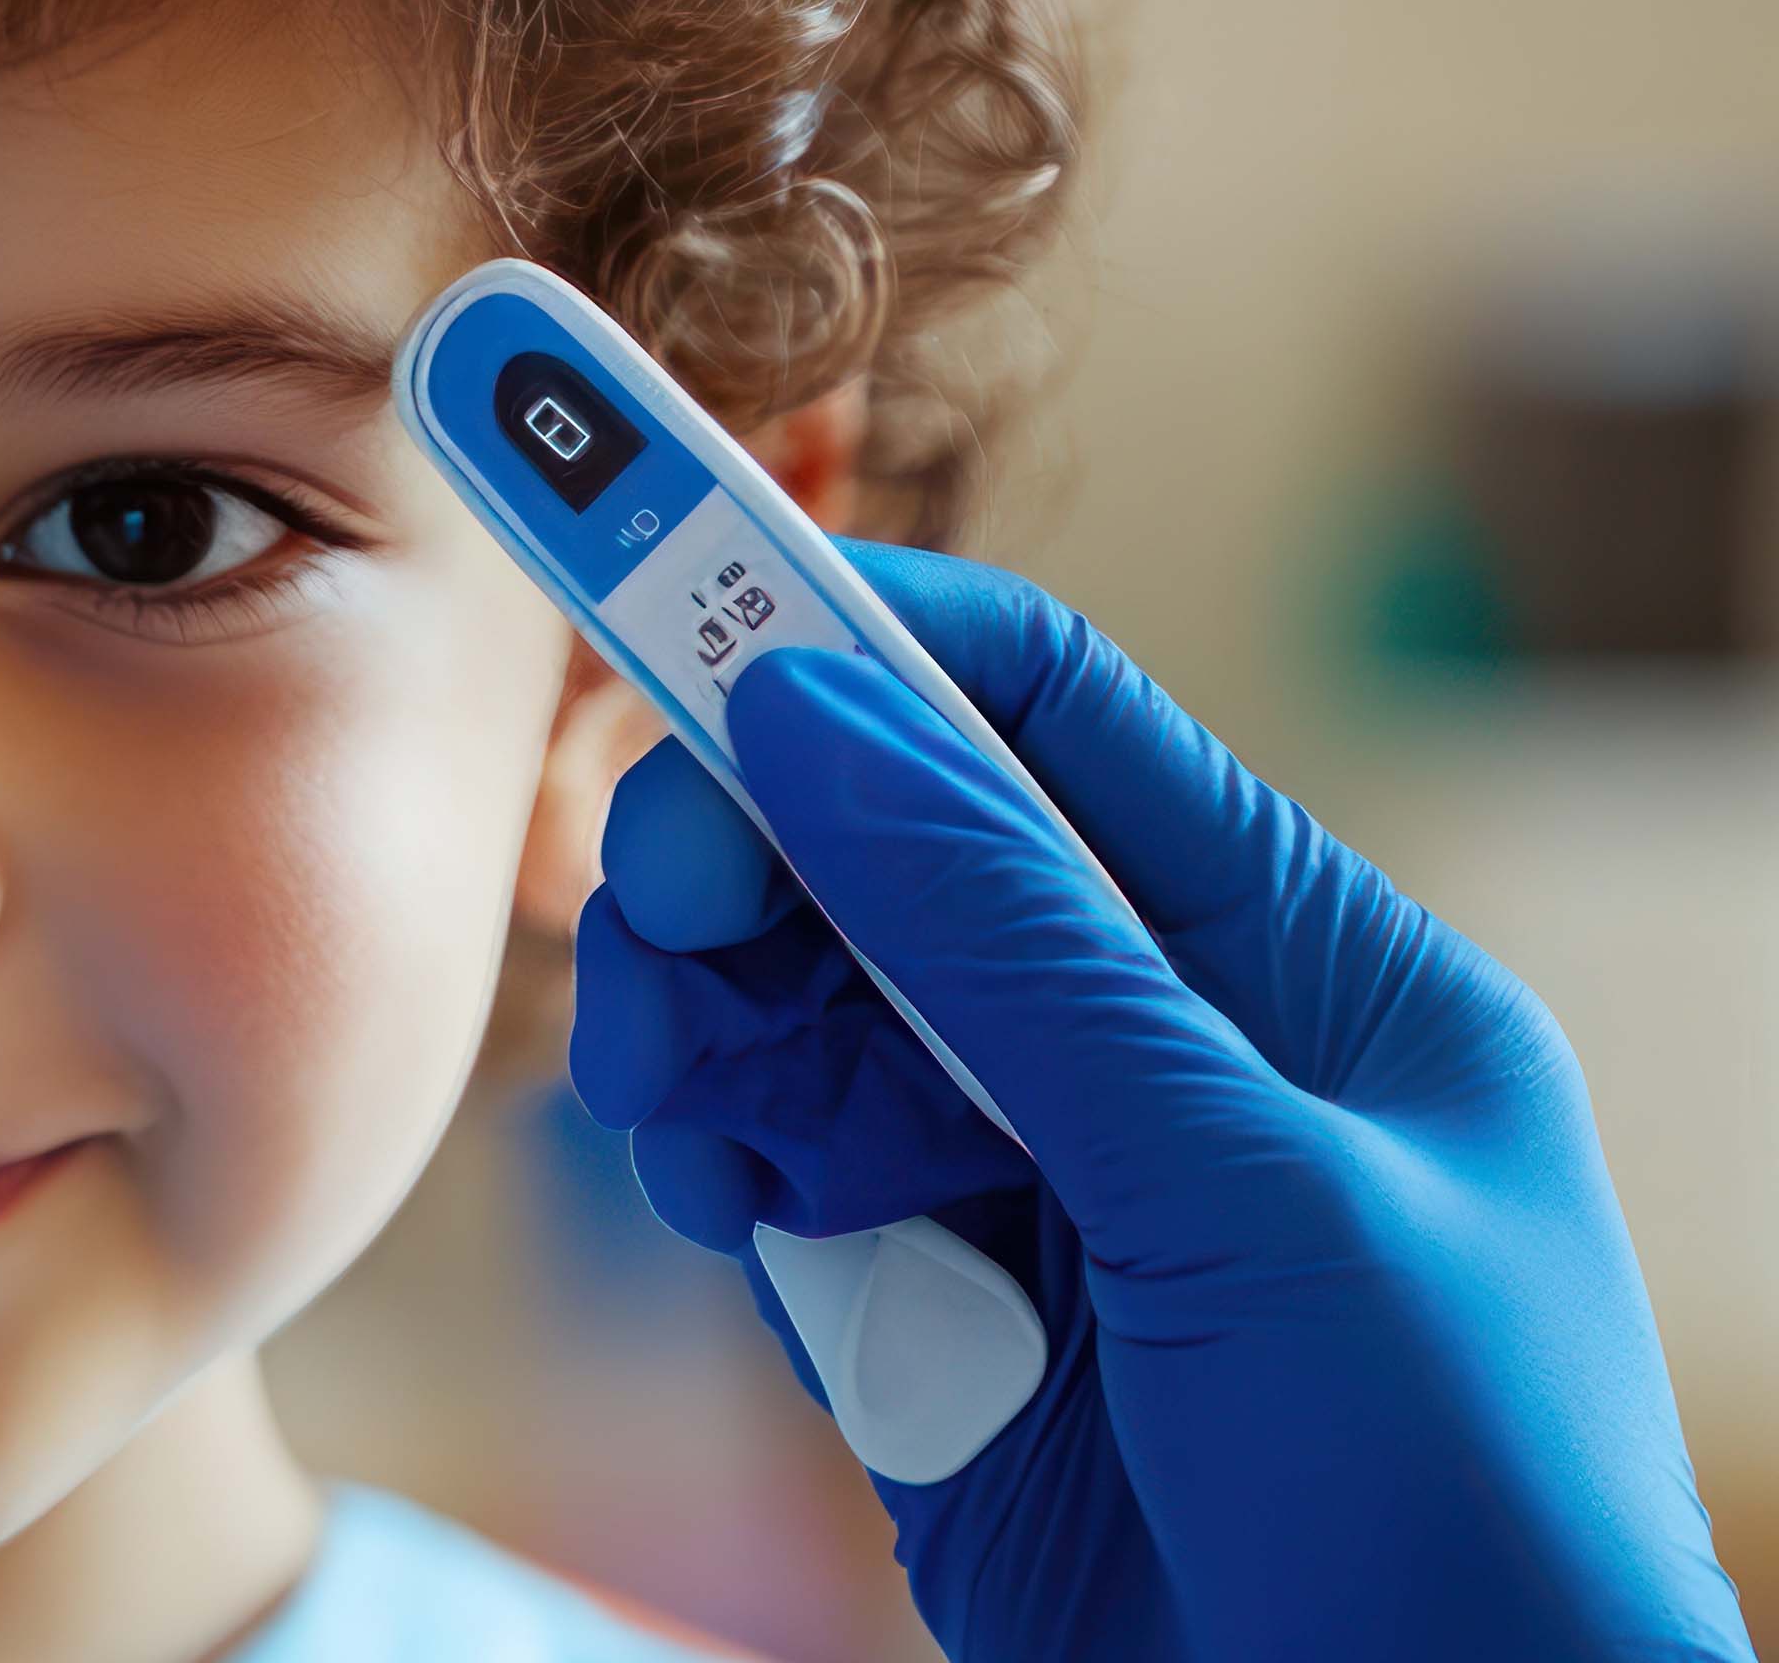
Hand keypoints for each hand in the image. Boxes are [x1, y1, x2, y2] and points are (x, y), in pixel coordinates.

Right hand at [568, 541, 1751, 1661]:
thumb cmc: (1459, 1515)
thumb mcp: (1251, 1196)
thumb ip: (1020, 952)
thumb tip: (821, 706)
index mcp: (1307, 977)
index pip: (1052, 730)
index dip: (859, 651)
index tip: (669, 598)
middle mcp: (1163, 1063)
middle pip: (885, 868)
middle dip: (749, 864)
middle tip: (654, 908)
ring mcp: (1045, 1201)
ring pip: (807, 1029)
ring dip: (716, 1034)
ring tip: (675, 1101)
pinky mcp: (943, 1340)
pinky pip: (785, 1195)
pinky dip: (726, 1176)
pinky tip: (719, 1204)